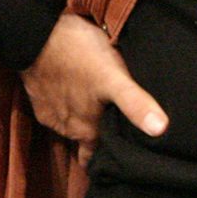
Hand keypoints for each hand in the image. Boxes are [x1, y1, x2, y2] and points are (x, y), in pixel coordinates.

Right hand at [20, 13, 166, 162]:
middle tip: (119, 131)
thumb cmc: (78, 54)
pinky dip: (69, 103)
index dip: (109, 160)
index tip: (122, 162)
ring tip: (101, 107)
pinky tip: (80, 90)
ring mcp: (51, 114)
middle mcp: (66, 129)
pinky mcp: (39, 98)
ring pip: (73, 125)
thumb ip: (134, 103)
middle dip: (101, 140)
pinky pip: (59, 108)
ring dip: (85, 118)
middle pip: (87, 141)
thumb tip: (160, 130)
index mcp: (86, 130)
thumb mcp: (113, 77)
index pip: (98, 156)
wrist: (35, 34)